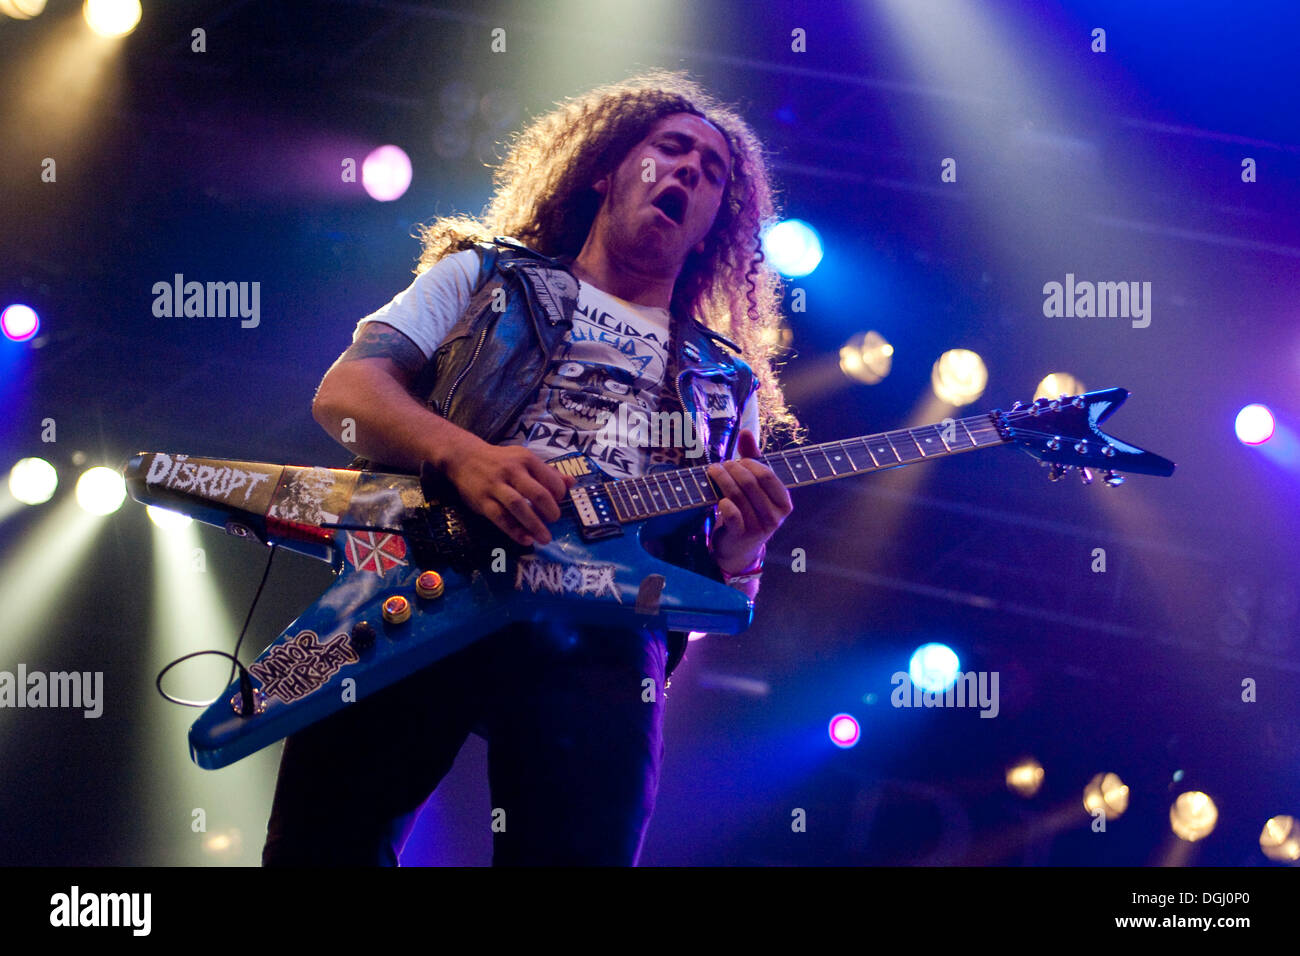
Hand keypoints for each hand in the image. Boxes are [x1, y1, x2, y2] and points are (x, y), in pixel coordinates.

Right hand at [441, 436, 574, 546]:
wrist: (463, 457)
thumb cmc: (500, 460)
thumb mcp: (524, 459)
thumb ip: (548, 472)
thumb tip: (571, 482)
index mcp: (526, 459)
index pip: (550, 479)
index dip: (559, 494)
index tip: (559, 503)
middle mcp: (511, 471)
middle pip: (537, 493)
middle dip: (550, 510)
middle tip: (555, 520)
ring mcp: (495, 486)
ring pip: (518, 507)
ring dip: (534, 525)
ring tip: (545, 538)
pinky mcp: (482, 501)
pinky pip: (500, 518)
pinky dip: (514, 531)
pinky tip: (526, 540)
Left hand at [706, 429, 791, 573]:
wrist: (739, 547)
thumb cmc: (749, 510)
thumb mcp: (755, 487)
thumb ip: (752, 458)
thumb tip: (746, 430)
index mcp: (784, 502)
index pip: (766, 474)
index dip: (748, 464)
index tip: (736, 462)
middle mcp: (775, 516)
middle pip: (750, 482)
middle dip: (732, 469)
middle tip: (720, 466)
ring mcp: (759, 527)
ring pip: (737, 495)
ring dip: (721, 479)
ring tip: (713, 471)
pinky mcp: (742, 535)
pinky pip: (731, 513)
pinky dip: (722, 501)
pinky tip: (718, 498)